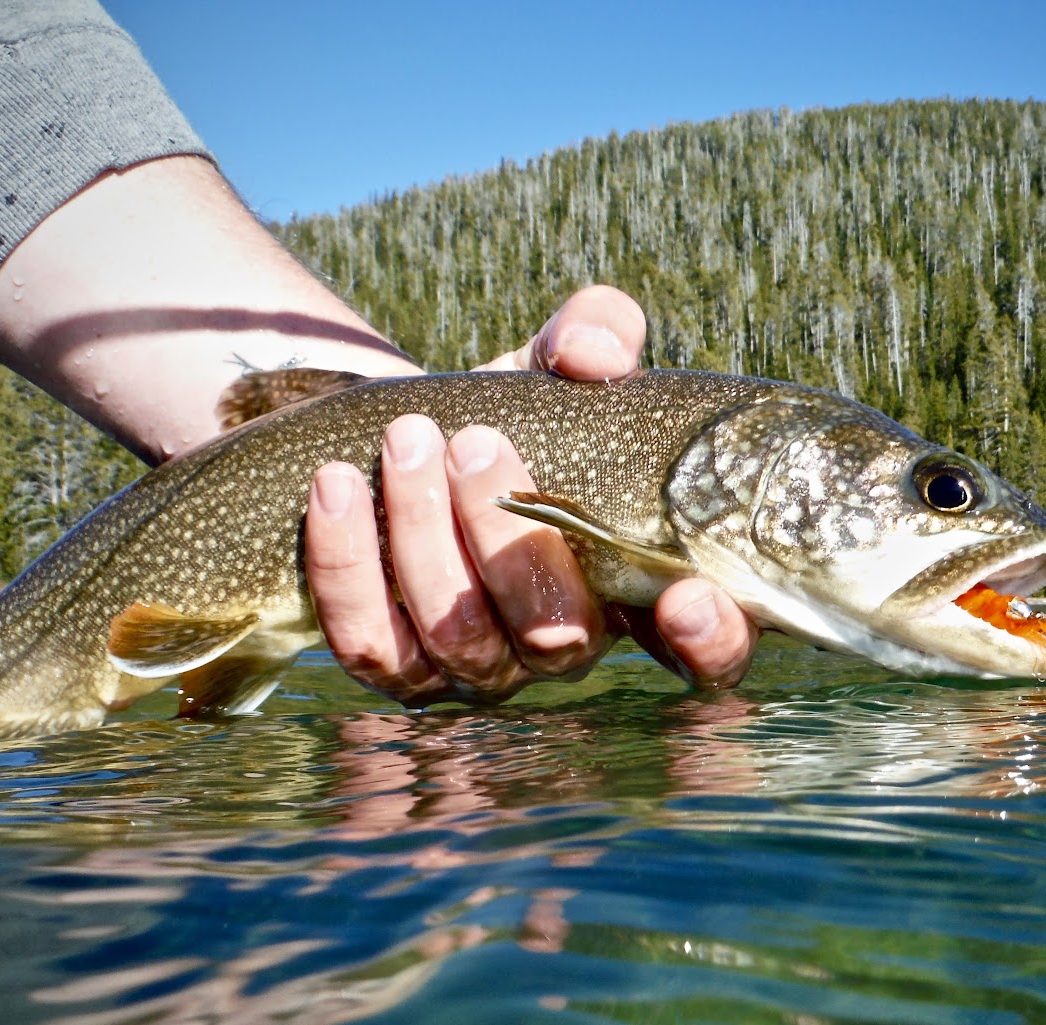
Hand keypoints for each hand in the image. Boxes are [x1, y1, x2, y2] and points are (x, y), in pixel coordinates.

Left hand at [304, 285, 758, 702]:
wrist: (408, 436)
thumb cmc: (514, 413)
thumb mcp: (559, 363)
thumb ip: (598, 333)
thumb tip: (595, 354)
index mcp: (638, 585)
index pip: (705, 654)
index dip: (710, 644)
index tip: (687, 596)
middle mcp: (565, 643)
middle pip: (557, 637)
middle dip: (514, 542)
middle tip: (475, 440)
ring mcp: (482, 667)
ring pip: (461, 639)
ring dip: (423, 535)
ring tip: (406, 438)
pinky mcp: (398, 669)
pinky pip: (372, 646)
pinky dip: (346, 565)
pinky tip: (335, 486)